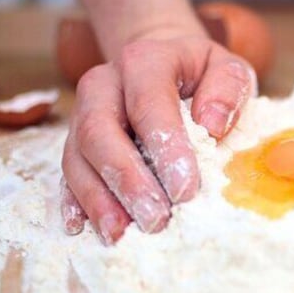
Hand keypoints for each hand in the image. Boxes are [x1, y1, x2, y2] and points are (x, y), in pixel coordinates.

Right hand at [59, 35, 255, 244]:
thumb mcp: (227, 67)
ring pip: (77, 157)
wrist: (161, 58)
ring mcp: (83, 113)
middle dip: (126, 181)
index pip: (149, 104)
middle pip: (100, 132)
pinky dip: (75, 201)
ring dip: (98, 199)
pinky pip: (66, 172)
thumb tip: (212, 124)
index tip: (186, 190)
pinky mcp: (75, 141)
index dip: (165, 149)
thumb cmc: (199, 71)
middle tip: (155, 219)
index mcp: (144, 61)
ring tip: (122, 233)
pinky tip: (85, 227)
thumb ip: (228, 88)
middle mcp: (103, 85)